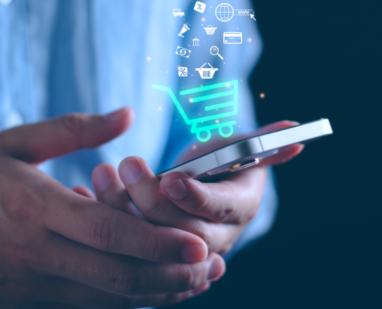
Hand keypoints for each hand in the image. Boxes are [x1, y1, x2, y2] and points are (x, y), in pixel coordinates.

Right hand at [0, 108, 224, 308]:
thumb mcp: (13, 142)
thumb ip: (75, 129)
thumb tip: (129, 114)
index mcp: (33, 207)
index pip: (107, 232)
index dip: (157, 242)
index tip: (198, 245)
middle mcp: (35, 254)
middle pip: (114, 276)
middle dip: (169, 276)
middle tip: (211, 268)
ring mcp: (27, 287)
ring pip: (103, 302)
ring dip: (153, 295)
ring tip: (194, 284)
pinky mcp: (22, 304)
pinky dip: (120, 305)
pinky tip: (149, 295)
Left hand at [93, 121, 303, 253]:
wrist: (199, 185)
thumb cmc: (219, 159)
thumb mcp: (241, 146)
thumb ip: (265, 140)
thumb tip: (295, 130)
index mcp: (238, 211)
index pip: (220, 213)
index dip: (196, 198)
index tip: (171, 178)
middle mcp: (212, 238)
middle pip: (181, 234)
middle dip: (151, 202)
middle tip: (127, 164)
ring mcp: (178, 249)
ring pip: (147, 242)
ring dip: (121, 208)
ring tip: (103, 171)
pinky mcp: (147, 251)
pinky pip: (123, 244)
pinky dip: (101, 220)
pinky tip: (86, 191)